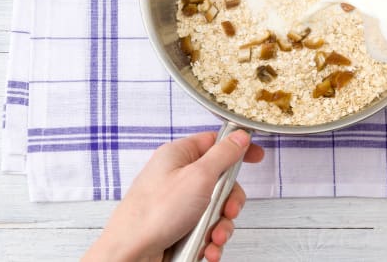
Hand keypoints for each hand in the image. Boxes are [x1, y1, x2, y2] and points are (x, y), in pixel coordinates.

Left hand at [83, 130, 264, 261]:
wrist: (129, 255)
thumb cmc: (153, 214)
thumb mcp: (198, 177)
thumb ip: (223, 155)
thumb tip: (239, 137)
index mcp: (178, 155)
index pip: (214, 142)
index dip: (237, 148)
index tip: (257, 157)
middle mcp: (177, 177)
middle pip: (220, 181)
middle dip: (230, 201)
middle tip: (229, 211)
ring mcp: (177, 203)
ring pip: (215, 209)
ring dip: (221, 226)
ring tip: (214, 238)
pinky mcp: (177, 226)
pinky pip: (205, 229)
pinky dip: (210, 241)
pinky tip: (207, 249)